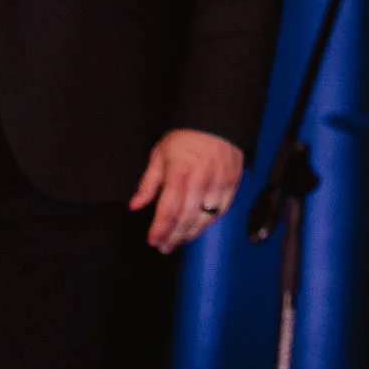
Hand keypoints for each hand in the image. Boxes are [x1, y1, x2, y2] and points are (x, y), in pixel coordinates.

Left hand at [130, 128, 245, 252]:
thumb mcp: (159, 155)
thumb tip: (136, 205)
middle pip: (186, 218)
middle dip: (173, 236)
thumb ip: (148, 183)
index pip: (169, 208)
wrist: (216, 122)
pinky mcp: (232, 184)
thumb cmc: (186, 138)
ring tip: (179, 242)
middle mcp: (201, 180)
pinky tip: (198, 227)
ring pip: (204, 218)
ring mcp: (219, 183)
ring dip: (190, 233)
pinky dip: (208, 222)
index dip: (160, 228)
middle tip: (164, 247)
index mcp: (179, 172)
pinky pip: (221, 210)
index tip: (152, 240)